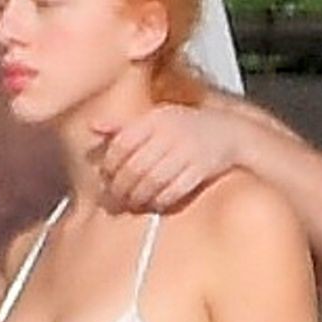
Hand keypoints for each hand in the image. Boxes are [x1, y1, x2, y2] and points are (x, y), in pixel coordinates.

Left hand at [94, 104, 238, 211]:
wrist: (229, 132)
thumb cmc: (184, 127)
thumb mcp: (154, 119)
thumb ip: (123, 126)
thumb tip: (93, 127)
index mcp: (155, 118)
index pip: (122, 144)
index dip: (110, 164)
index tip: (106, 176)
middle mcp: (171, 132)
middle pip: (135, 166)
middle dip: (121, 187)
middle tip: (115, 198)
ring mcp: (188, 150)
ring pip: (153, 180)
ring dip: (139, 197)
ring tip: (132, 203)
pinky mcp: (202, 168)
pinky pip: (175, 190)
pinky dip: (161, 200)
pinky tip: (155, 203)